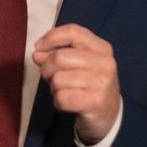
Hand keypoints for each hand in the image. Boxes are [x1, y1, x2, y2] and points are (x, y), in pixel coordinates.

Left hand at [32, 24, 120, 144]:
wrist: (108, 115)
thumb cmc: (88, 84)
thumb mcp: (78, 63)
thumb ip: (57, 53)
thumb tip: (37, 54)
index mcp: (101, 48)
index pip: (73, 32)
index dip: (51, 37)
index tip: (38, 47)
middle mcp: (105, 62)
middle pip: (60, 57)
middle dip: (47, 68)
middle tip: (50, 76)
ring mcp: (102, 82)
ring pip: (58, 79)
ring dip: (54, 87)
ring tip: (64, 90)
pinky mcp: (96, 102)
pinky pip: (62, 97)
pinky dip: (58, 102)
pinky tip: (68, 102)